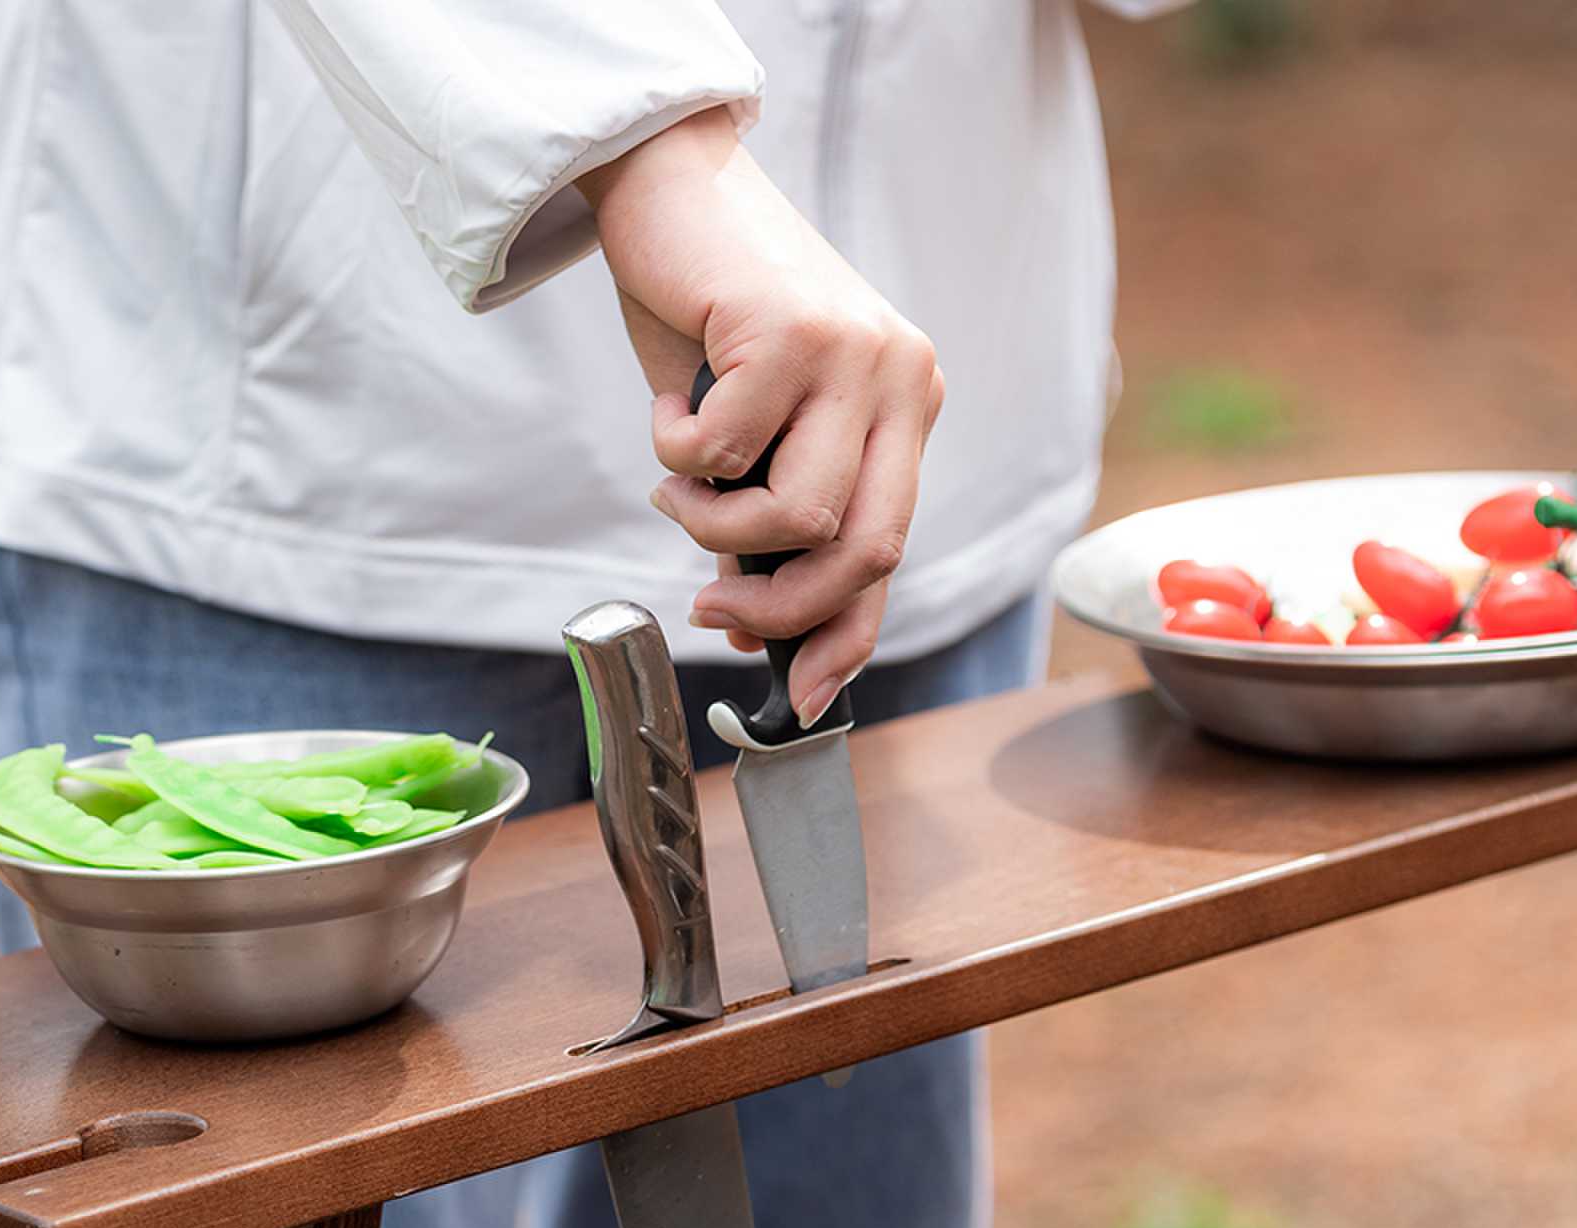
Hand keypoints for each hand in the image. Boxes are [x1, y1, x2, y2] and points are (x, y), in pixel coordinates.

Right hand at [579, 109, 943, 725]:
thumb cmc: (709, 315)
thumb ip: (770, 522)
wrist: (670, 188)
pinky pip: (727, 453)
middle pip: (864, 550)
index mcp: (907, 407)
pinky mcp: (792, 331)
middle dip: (780, 606)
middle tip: (713, 607)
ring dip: (715, 525)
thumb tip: (755, 632)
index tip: (802, 691)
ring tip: (679, 485)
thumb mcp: (755, 433)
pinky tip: (670, 411)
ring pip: (800, 514)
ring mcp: (855, 352)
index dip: (847, 635)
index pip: (891, 549)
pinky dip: (678, 455)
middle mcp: (901, 378)